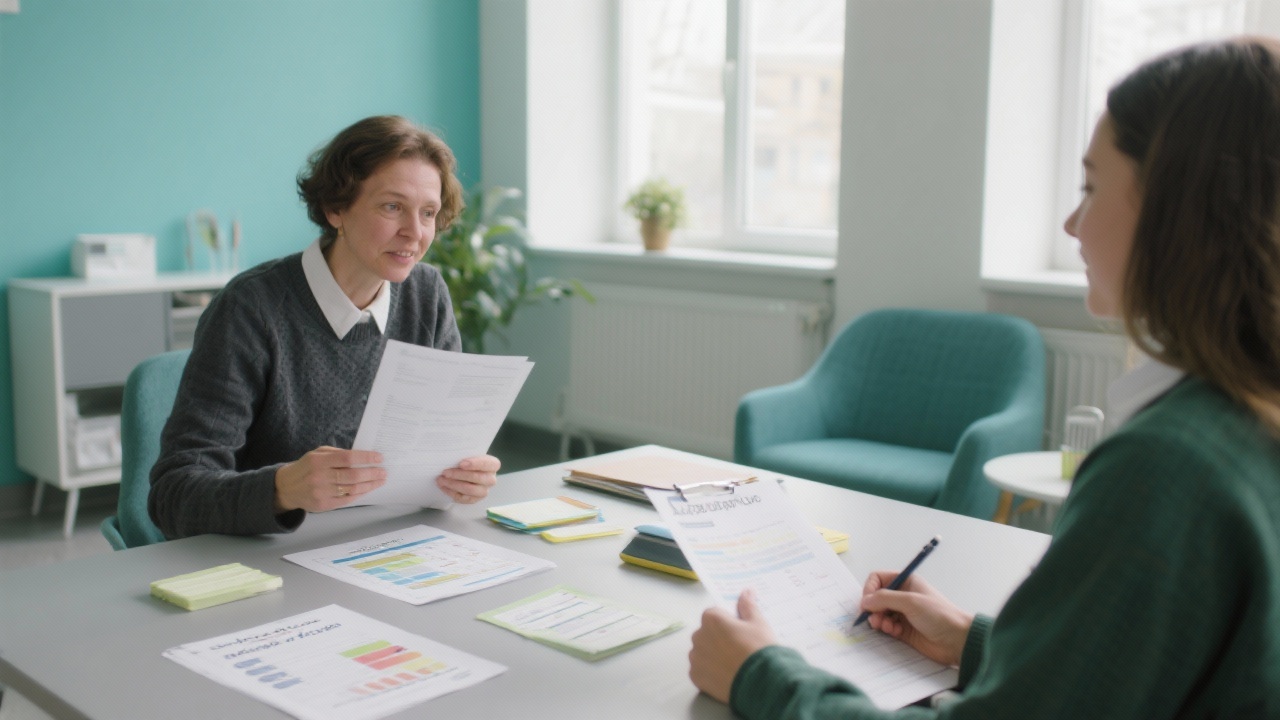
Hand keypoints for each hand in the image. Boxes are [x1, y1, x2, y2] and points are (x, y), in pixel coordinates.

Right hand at [274, 446, 385, 512]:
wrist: (287, 487)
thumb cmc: (307, 467)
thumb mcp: (317, 454)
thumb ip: (337, 453)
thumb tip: (362, 456)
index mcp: (318, 461)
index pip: (347, 458)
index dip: (365, 458)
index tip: (379, 457)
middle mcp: (320, 477)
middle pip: (352, 475)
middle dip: (372, 473)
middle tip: (383, 472)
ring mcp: (322, 492)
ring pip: (352, 489)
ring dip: (369, 485)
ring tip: (380, 481)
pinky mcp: (324, 505)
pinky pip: (347, 499)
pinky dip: (360, 494)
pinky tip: (368, 489)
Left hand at [436, 454, 499, 503]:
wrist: (465, 471)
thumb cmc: (467, 460)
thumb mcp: (468, 453)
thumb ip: (463, 453)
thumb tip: (451, 455)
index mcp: (492, 465)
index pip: (487, 464)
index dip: (475, 464)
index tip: (461, 464)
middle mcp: (491, 479)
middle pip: (477, 478)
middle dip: (459, 475)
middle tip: (445, 472)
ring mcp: (484, 491)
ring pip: (470, 490)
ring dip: (454, 485)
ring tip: (441, 480)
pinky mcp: (475, 499)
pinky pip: (464, 499)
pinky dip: (452, 493)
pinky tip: (443, 487)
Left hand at [689, 589, 776, 703]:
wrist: (761, 682)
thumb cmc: (759, 649)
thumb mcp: (758, 623)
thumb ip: (747, 606)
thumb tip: (746, 591)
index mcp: (711, 619)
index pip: (715, 614)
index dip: (728, 622)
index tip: (739, 632)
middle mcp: (698, 636)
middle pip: (707, 633)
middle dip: (718, 638)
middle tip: (738, 649)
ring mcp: (695, 657)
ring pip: (702, 652)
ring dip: (712, 655)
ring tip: (732, 664)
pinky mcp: (695, 676)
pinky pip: (700, 670)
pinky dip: (709, 672)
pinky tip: (725, 675)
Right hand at [859, 572, 972, 665]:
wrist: (956, 640)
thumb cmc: (938, 615)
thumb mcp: (910, 602)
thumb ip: (884, 599)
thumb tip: (864, 601)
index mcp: (905, 582)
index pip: (878, 579)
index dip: (870, 589)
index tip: (867, 602)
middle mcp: (902, 596)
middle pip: (876, 598)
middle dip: (873, 608)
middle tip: (875, 618)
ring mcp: (903, 613)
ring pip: (879, 614)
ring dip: (879, 620)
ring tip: (886, 627)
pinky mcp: (903, 630)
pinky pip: (886, 627)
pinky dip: (886, 629)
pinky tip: (894, 632)